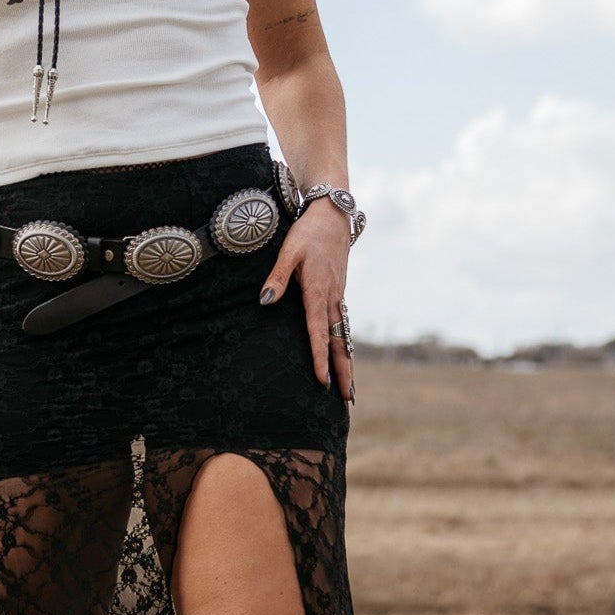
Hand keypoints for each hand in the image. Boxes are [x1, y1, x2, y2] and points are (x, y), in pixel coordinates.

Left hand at [257, 200, 354, 402]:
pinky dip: (344, 345)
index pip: (317, 331)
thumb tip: (265, 301)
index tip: (320, 380)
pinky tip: (343, 359)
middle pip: (339, 341)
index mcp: (318, 290)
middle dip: (343, 370)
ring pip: (343, 335)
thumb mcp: (288, 250)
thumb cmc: (307, 233)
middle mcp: (332, 298)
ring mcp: (338, 297)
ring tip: (349, 389)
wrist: (333, 216)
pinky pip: (342, 325)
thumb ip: (277, 277)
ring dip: (346, 362)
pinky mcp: (338, 294)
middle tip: (347, 398)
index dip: (318, 357)